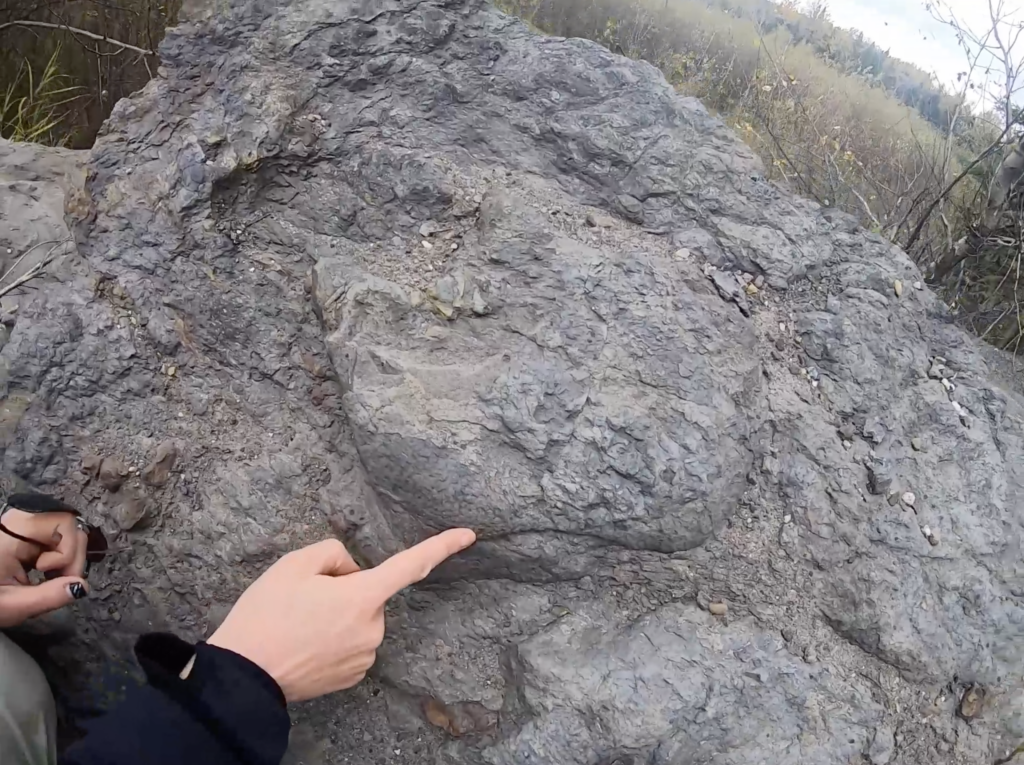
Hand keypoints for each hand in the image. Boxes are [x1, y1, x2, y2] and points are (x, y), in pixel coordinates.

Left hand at [0, 509, 88, 627]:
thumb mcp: (11, 605)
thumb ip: (48, 596)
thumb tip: (81, 587)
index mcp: (14, 531)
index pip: (64, 522)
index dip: (66, 550)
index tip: (46, 574)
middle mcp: (23, 521)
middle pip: (70, 526)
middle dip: (72, 557)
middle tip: (61, 582)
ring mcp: (27, 527)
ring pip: (68, 533)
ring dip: (68, 559)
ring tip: (52, 579)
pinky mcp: (29, 536)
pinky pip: (57, 540)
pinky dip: (60, 559)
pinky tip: (47, 575)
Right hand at [207, 529, 475, 701]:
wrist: (243, 676)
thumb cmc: (266, 615)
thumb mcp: (293, 564)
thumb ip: (333, 554)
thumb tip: (350, 571)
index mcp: (363, 597)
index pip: (411, 565)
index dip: (442, 546)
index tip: (469, 535)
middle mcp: (373, 629)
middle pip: (369, 593)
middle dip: (346, 589)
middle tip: (304, 599)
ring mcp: (365, 656)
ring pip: (359, 619)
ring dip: (338, 615)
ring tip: (298, 624)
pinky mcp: (353, 676)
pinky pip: (352, 643)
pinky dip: (334, 638)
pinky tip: (305, 643)